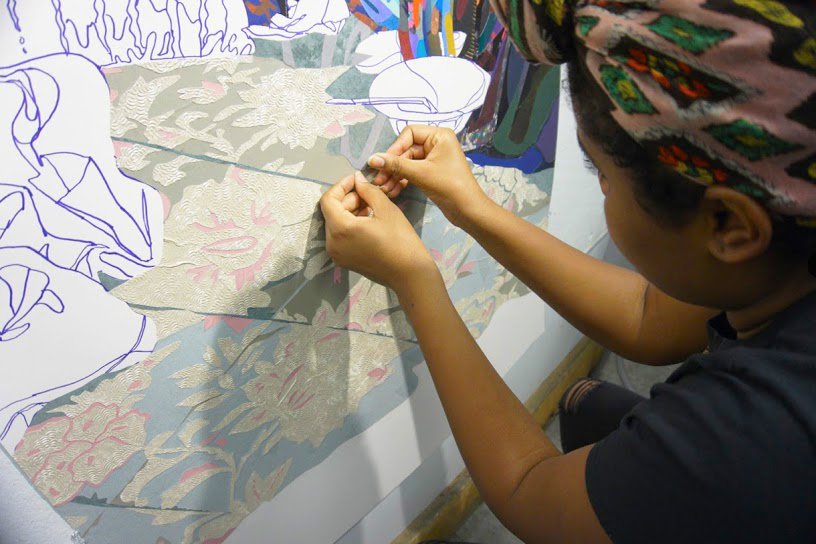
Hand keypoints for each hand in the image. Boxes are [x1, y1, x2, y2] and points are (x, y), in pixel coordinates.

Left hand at [319, 171, 438, 291]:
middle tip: (368, 192)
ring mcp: (336, 254)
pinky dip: (350, 225)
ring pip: (336, 224)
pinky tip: (368, 220)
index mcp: (340, 229)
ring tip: (371, 206)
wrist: (409, 274)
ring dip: (349, 211)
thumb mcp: (386, 209)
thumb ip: (368, 190)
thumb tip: (357, 178)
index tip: (356, 179)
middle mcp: (332, 243)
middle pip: (332, 212)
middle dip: (347, 199)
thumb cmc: (400, 240)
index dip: (341, 186)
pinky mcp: (343, 260)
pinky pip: (340, 236)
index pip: (328, 200)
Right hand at [367, 125, 493, 228]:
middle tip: (378, 181)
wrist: (468, 210)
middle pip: (406, 149)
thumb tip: (372, 159)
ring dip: (394, 175)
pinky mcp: (431, 172)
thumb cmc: (448, 185)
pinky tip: (392, 191)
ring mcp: (434, 158)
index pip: (409, 133)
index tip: (383, 163)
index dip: (395, 147)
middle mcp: (436, 143)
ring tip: (383, 189)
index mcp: (439, 136)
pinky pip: (412, 172)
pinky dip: (402, 180)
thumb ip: (395, 165)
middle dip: (392, 166)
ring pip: (407, 163)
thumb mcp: (420, 173)